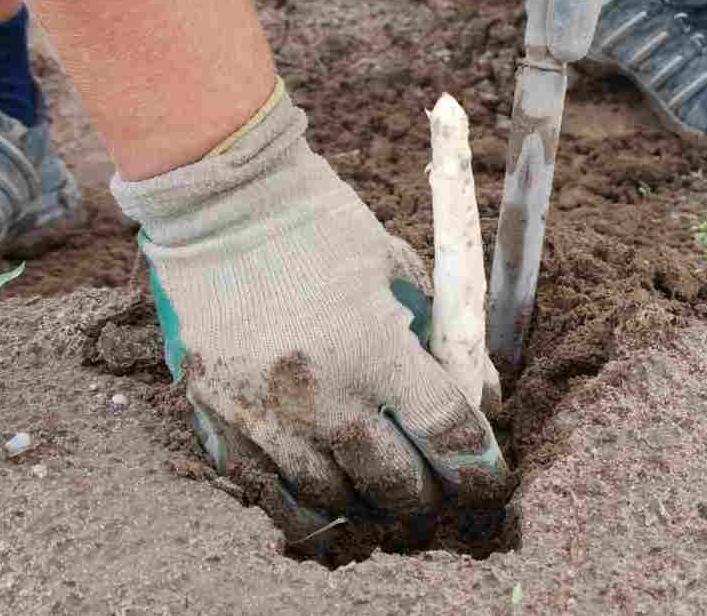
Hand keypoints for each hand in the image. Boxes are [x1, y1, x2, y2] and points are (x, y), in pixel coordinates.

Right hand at [111, 85, 506, 559]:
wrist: (219, 200)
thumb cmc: (321, 227)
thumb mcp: (401, 271)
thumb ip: (442, 340)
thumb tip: (480, 397)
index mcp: (375, 351)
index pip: (448, 436)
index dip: (481, 467)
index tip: (490, 476)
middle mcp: (320, 396)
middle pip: (395, 482)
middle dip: (429, 495)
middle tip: (440, 491)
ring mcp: (262, 416)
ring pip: (332, 500)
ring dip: (369, 506)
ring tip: (385, 498)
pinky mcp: (216, 419)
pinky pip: (265, 491)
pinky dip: (302, 503)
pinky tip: (325, 495)